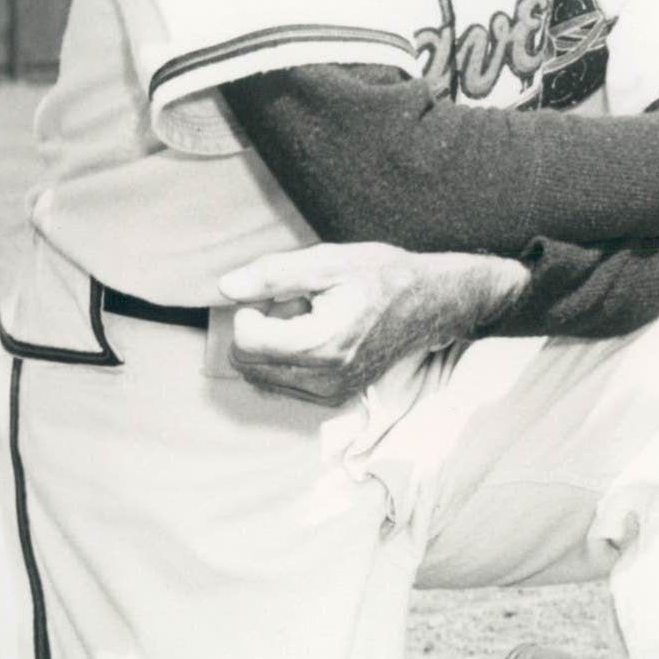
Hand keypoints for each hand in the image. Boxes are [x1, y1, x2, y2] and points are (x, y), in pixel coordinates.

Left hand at [217, 244, 528, 407]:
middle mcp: (324, 377)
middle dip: (260, 330)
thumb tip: (225, 288)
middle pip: (247, 363)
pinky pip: (282, 384)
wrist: (433, 304)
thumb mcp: (328, 262)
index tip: (277, 294)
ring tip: (308, 320)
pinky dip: (286, 360)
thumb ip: (272, 274)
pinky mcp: (334, 397)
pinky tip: (315, 337)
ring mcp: (330, 392)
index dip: (250, 310)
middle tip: (294, 306)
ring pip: (261, 376)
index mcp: (321, 344)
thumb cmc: (384, 277)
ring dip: (272, 346)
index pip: (245, 340)